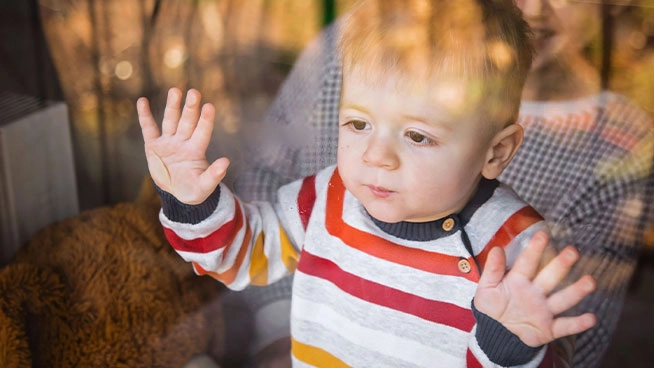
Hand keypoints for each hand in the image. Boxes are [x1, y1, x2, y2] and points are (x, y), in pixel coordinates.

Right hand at [137, 88, 229, 203]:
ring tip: (175, 90)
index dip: (205, 120)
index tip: (209, 106)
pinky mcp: (153, 145)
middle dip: (190, 108)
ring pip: (171, 121)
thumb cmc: (193, 190)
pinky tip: (142, 101)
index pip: (202, 132)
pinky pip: (148, 128)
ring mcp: (168, 142)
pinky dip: (145, 115)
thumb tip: (227, 162)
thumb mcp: (204, 187)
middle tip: (194, 92)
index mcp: (196, 151)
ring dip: (173, 106)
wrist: (176, 193)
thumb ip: (214, 175)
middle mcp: (184, 142)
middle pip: (187, 122)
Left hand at [474, 231, 596, 346]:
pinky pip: (565, 326)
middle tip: (573, 251)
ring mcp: (544, 310)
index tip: (543, 234)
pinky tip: (591, 318)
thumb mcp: (486, 288)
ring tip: (590, 281)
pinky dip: (578, 324)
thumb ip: (492, 270)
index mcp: (519, 280)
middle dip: (561, 265)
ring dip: (576, 291)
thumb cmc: (491, 308)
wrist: (496, 334)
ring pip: (562, 299)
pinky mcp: (549, 329)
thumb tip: (496, 248)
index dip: (534, 249)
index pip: (528, 262)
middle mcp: (535, 292)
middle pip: (550, 277)